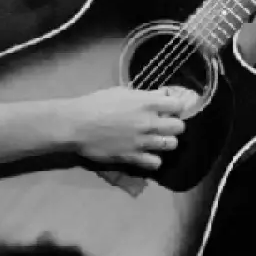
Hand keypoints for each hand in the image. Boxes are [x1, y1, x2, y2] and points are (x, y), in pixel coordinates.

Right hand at [67, 87, 189, 170]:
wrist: (76, 125)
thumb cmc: (96, 104)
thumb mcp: (122, 92)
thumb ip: (145, 96)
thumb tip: (163, 95)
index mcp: (147, 103)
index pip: (178, 105)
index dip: (175, 107)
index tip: (169, 109)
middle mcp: (149, 122)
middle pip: (179, 127)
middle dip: (174, 125)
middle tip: (163, 125)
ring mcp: (142, 141)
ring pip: (171, 144)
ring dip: (166, 141)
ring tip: (156, 140)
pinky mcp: (132, 157)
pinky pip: (155, 162)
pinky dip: (154, 159)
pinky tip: (147, 155)